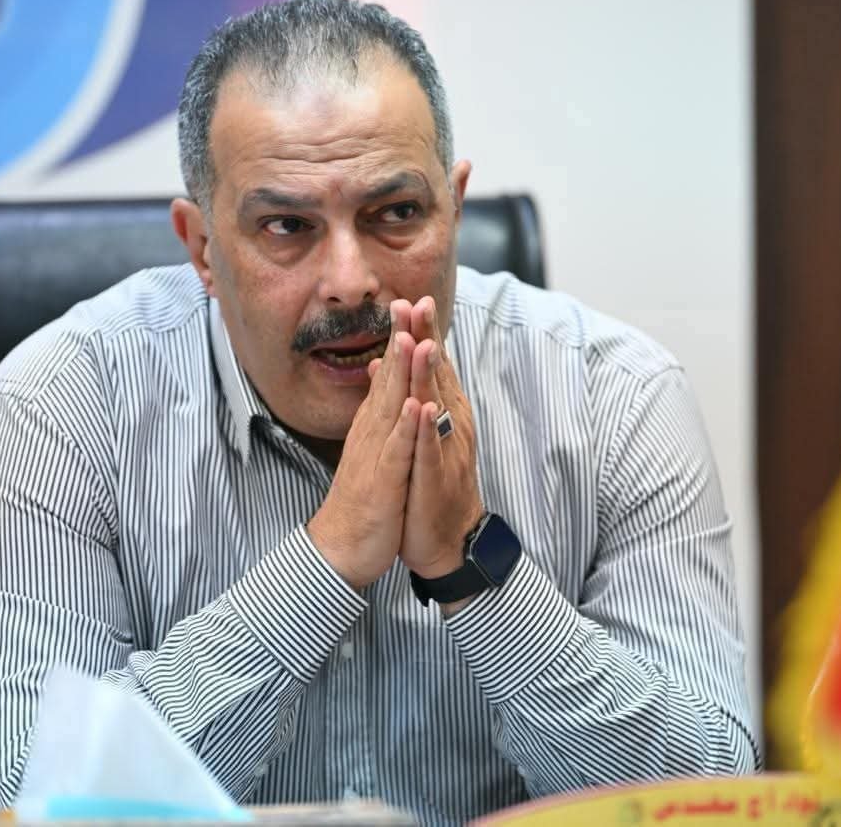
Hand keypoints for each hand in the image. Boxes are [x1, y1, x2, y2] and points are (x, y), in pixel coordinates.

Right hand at [307, 300, 418, 589]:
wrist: (341, 547)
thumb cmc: (362, 499)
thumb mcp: (371, 450)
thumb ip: (376, 415)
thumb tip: (377, 384)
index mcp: (374, 424)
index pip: (389, 373)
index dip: (401, 338)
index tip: (413, 303)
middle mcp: (372, 432)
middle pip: (388, 378)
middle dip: (401, 339)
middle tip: (411, 301)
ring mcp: (376, 454)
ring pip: (392, 406)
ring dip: (403, 373)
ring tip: (414, 338)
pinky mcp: (383, 481)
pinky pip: (396, 451)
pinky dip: (407, 428)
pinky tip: (416, 406)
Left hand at [399, 296, 484, 583]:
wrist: (446, 540)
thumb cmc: (430, 485)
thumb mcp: (420, 435)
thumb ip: (413, 398)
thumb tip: (391, 363)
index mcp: (443, 415)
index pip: (433, 367)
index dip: (424, 333)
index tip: (412, 300)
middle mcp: (449, 426)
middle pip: (437, 376)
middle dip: (428, 339)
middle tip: (419, 302)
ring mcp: (445, 450)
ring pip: (437, 406)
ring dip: (430, 374)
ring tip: (423, 341)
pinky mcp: (436, 477)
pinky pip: (431, 449)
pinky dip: (427, 428)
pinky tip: (424, 407)